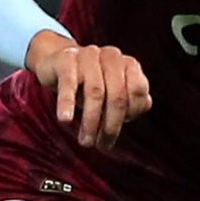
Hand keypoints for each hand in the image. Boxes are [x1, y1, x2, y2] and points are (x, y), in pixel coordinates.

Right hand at [27, 29, 150, 149]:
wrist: (57, 63)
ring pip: (95, 92)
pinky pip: (68, 84)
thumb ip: (132, 102)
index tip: (117, 128)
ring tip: (85, 142)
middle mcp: (112, 56)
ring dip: (91, 121)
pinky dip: (67, 104)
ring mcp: (89, 55)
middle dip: (111, 125)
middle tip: (102, 145)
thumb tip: (142, 107)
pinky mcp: (67, 59)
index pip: (138, 90)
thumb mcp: (114, 93)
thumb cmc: (92, 84)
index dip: (131, 113)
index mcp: (129, 64)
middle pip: (118, 96)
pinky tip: (65, 120)